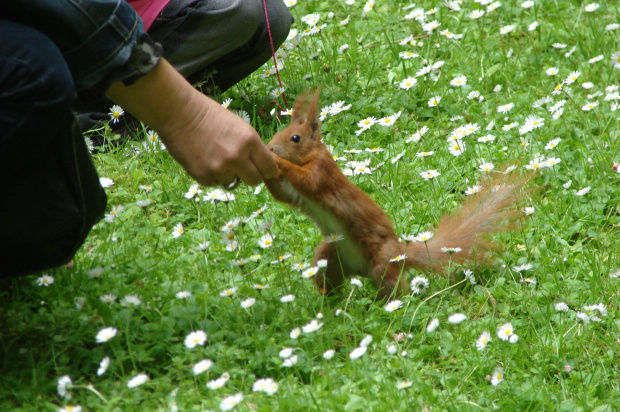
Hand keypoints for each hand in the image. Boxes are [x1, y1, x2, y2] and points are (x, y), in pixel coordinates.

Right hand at [162, 95, 276, 186]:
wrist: (179, 113)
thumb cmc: (210, 116)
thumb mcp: (239, 126)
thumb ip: (251, 146)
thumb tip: (260, 165)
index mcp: (249, 141)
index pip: (269, 167)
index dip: (267, 170)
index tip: (264, 171)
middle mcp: (237, 157)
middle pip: (255, 181)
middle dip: (251, 176)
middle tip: (243, 169)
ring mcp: (220, 169)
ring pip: (233, 183)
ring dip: (228, 174)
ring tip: (216, 157)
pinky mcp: (203, 176)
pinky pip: (215, 183)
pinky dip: (211, 175)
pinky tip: (204, 159)